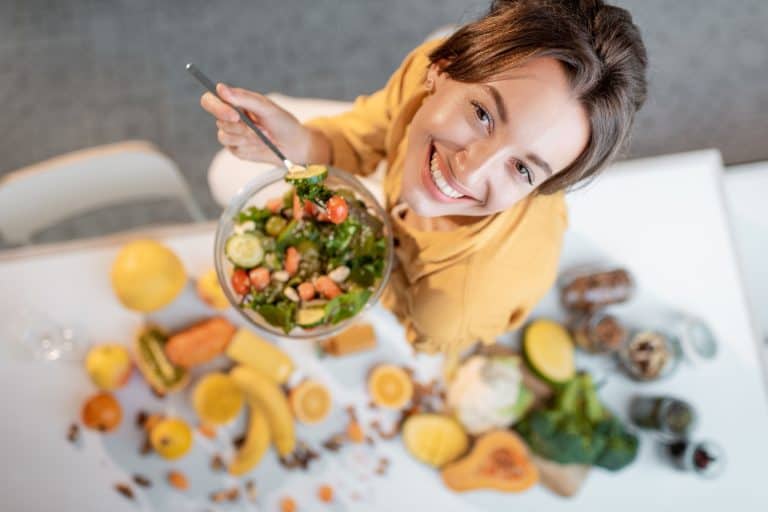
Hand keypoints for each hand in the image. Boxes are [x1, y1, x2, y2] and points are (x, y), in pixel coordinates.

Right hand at [200, 84, 328, 163]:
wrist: (294, 146)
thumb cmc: (282, 122)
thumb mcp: (267, 108)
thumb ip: (244, 98)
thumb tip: (219, 88)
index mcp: (235, 102)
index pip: (210, 100)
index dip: (217, 107)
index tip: (234, 115)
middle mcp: (229, 117)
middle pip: (218, 120)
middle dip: (240, 127)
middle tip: (258, 130)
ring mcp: (232, 134)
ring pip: (225, 136)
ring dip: (248, 137)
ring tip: (265, 136)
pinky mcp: (236, 149)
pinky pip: (234, 148)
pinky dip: (250, 146)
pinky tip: (261, 144)